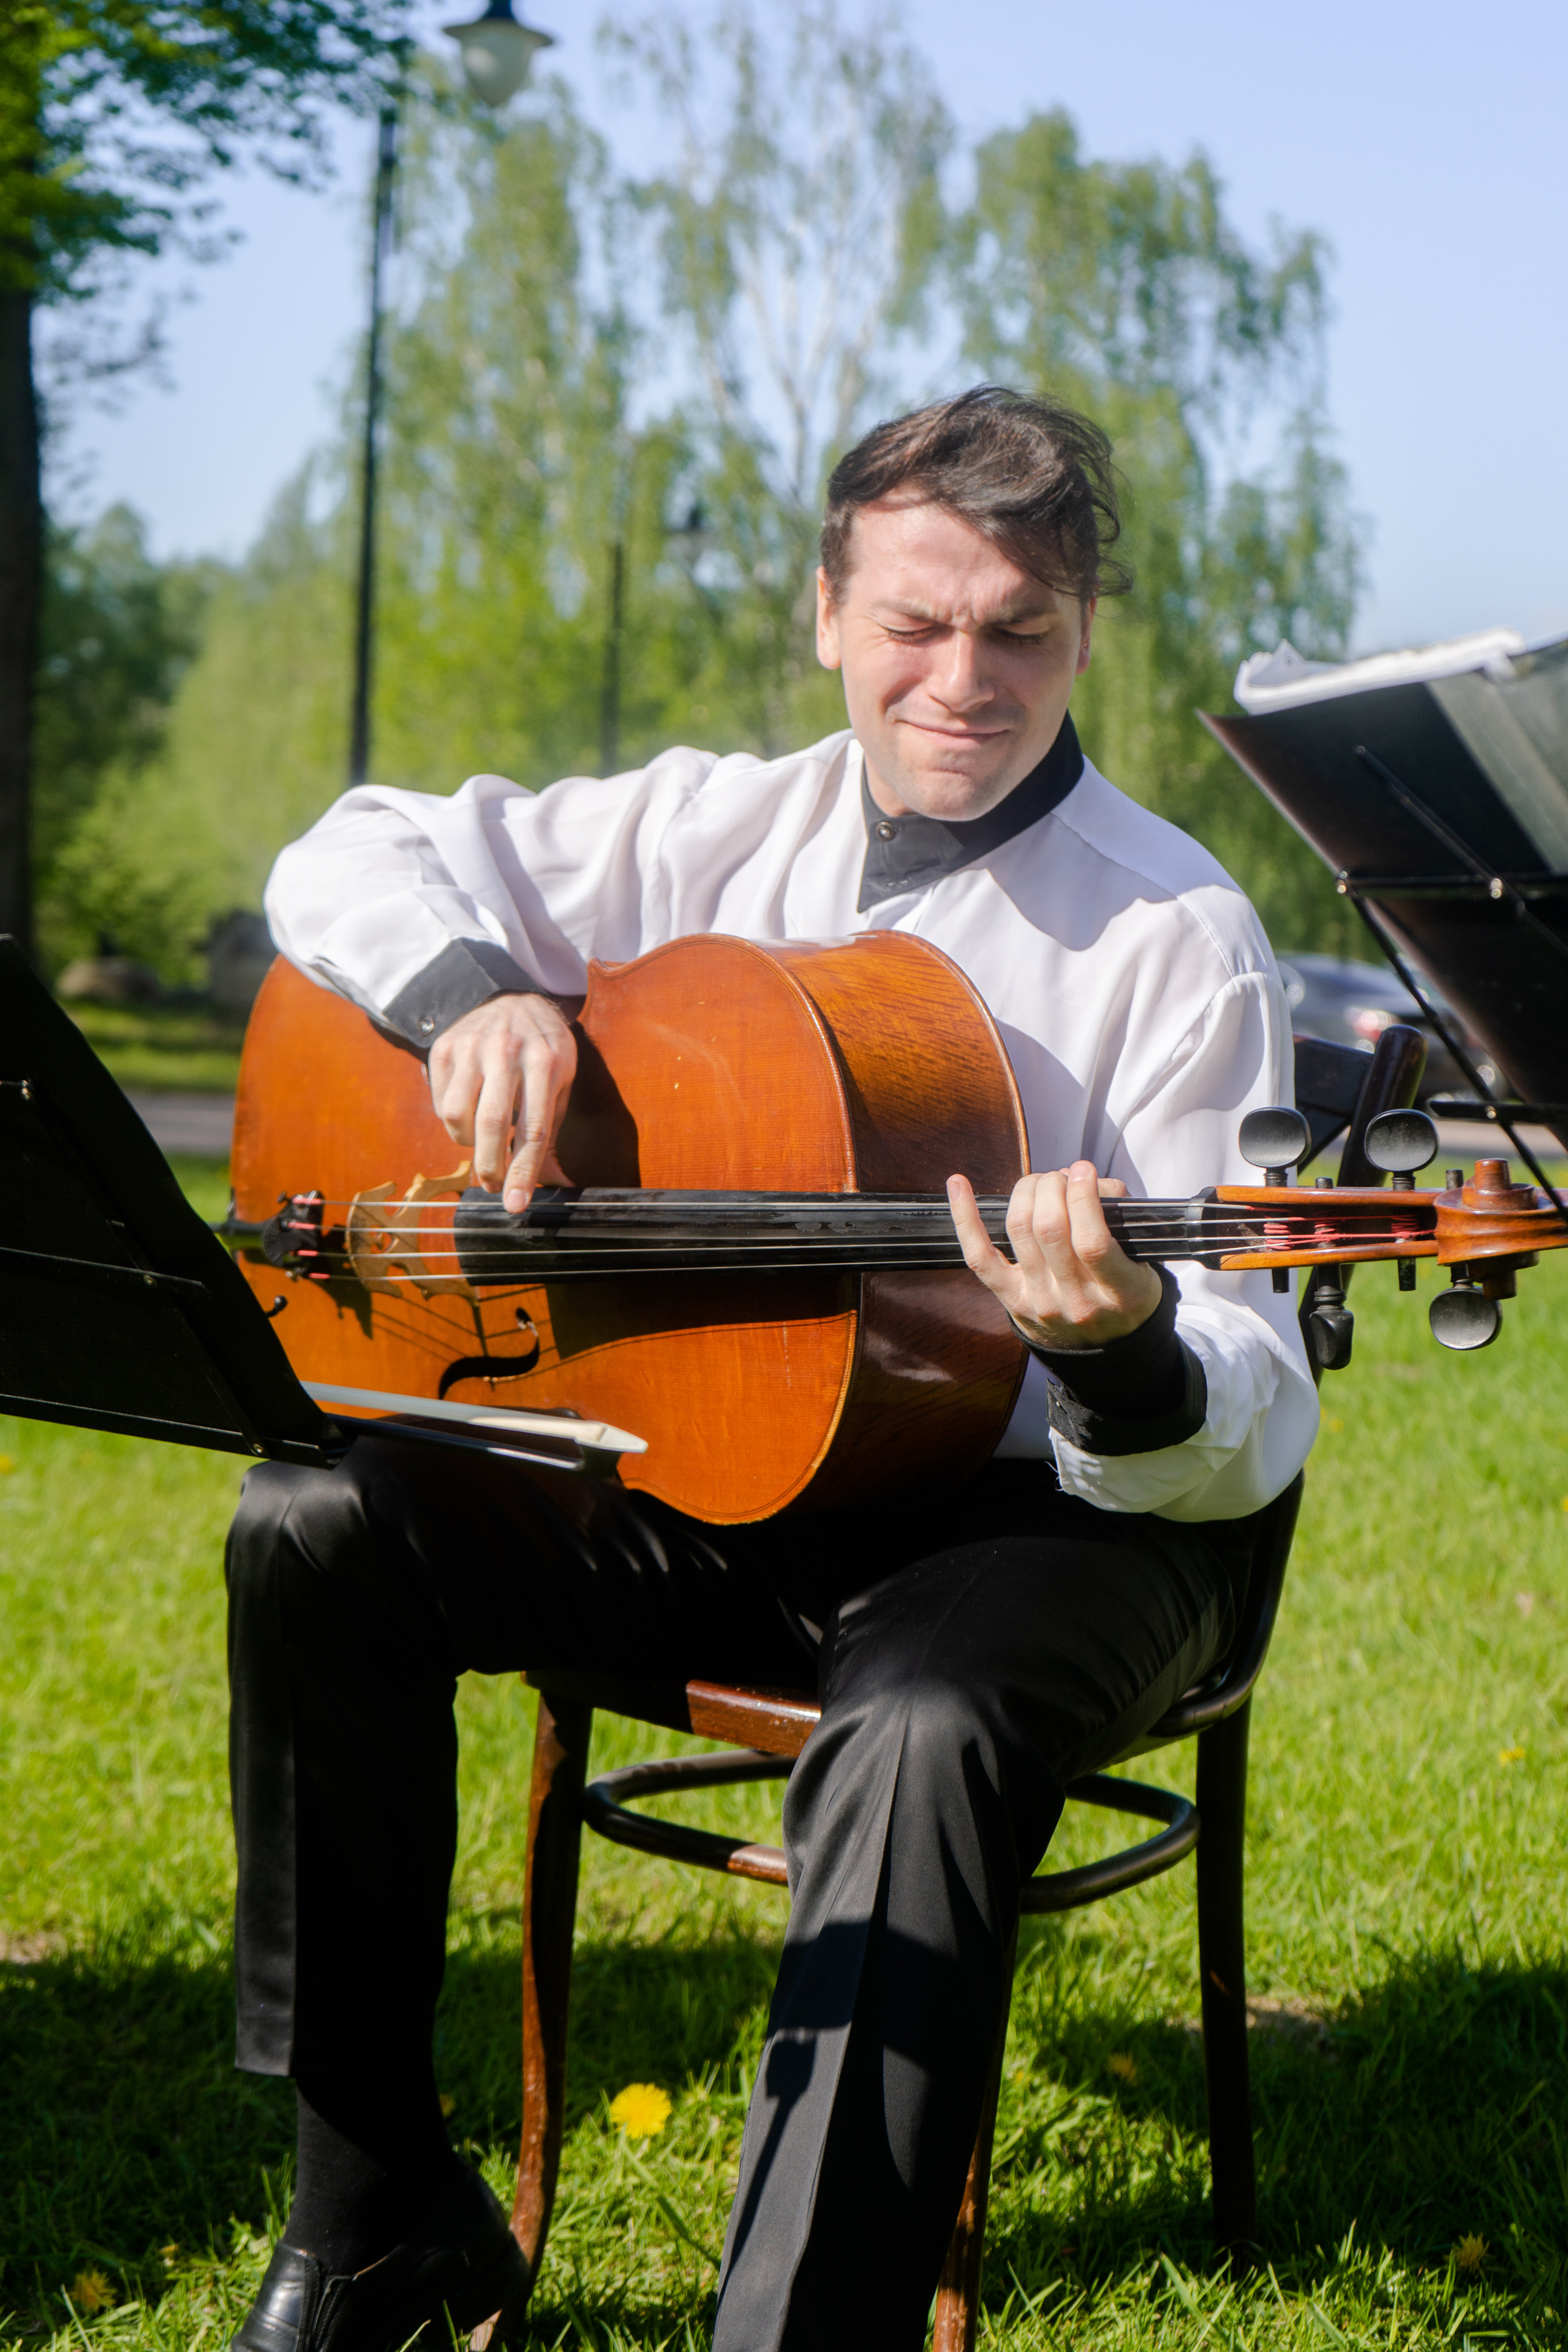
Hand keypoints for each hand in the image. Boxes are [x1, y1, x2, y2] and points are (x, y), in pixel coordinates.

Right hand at [427, 994, 577, 1211]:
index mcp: (546, 1062)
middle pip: (491, 1124)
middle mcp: (506, 1051)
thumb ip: (552, 1131)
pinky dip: (452, 1121)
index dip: (523, 1172)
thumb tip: (554, 1183)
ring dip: (468, 1143)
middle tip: (492, 1185)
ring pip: (456, 1116)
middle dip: (490, 1167)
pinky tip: (468, 1112)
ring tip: (482, 1140)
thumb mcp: (562, 1081)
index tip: (514, 1204)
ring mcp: (472, 1046)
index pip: (534, 1127)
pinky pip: (440, 1102)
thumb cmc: (543, 1049)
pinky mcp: (445, 1047)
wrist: (511, 999)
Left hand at [948, 1161, 1163, 1348]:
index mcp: (1118, 1292)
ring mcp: (1039, 1302)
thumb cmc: (1124, 1297)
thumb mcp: (1144, 1264)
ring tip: (1041, 1184)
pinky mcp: (1011, 1299)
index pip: (1092, 1241)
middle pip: (1050, 1228)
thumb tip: (1083, 1178)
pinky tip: (959, 1186)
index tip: (1084, 1171)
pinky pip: (979, 1256)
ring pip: (1019, 1230)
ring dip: (1027, 1192)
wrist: (1103, 1351)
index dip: (1084, 1196)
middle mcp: (1075, 1300)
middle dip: (1053, 1187)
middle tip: (1062, 1177)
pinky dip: (965, 1217)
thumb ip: (1121, 1220)